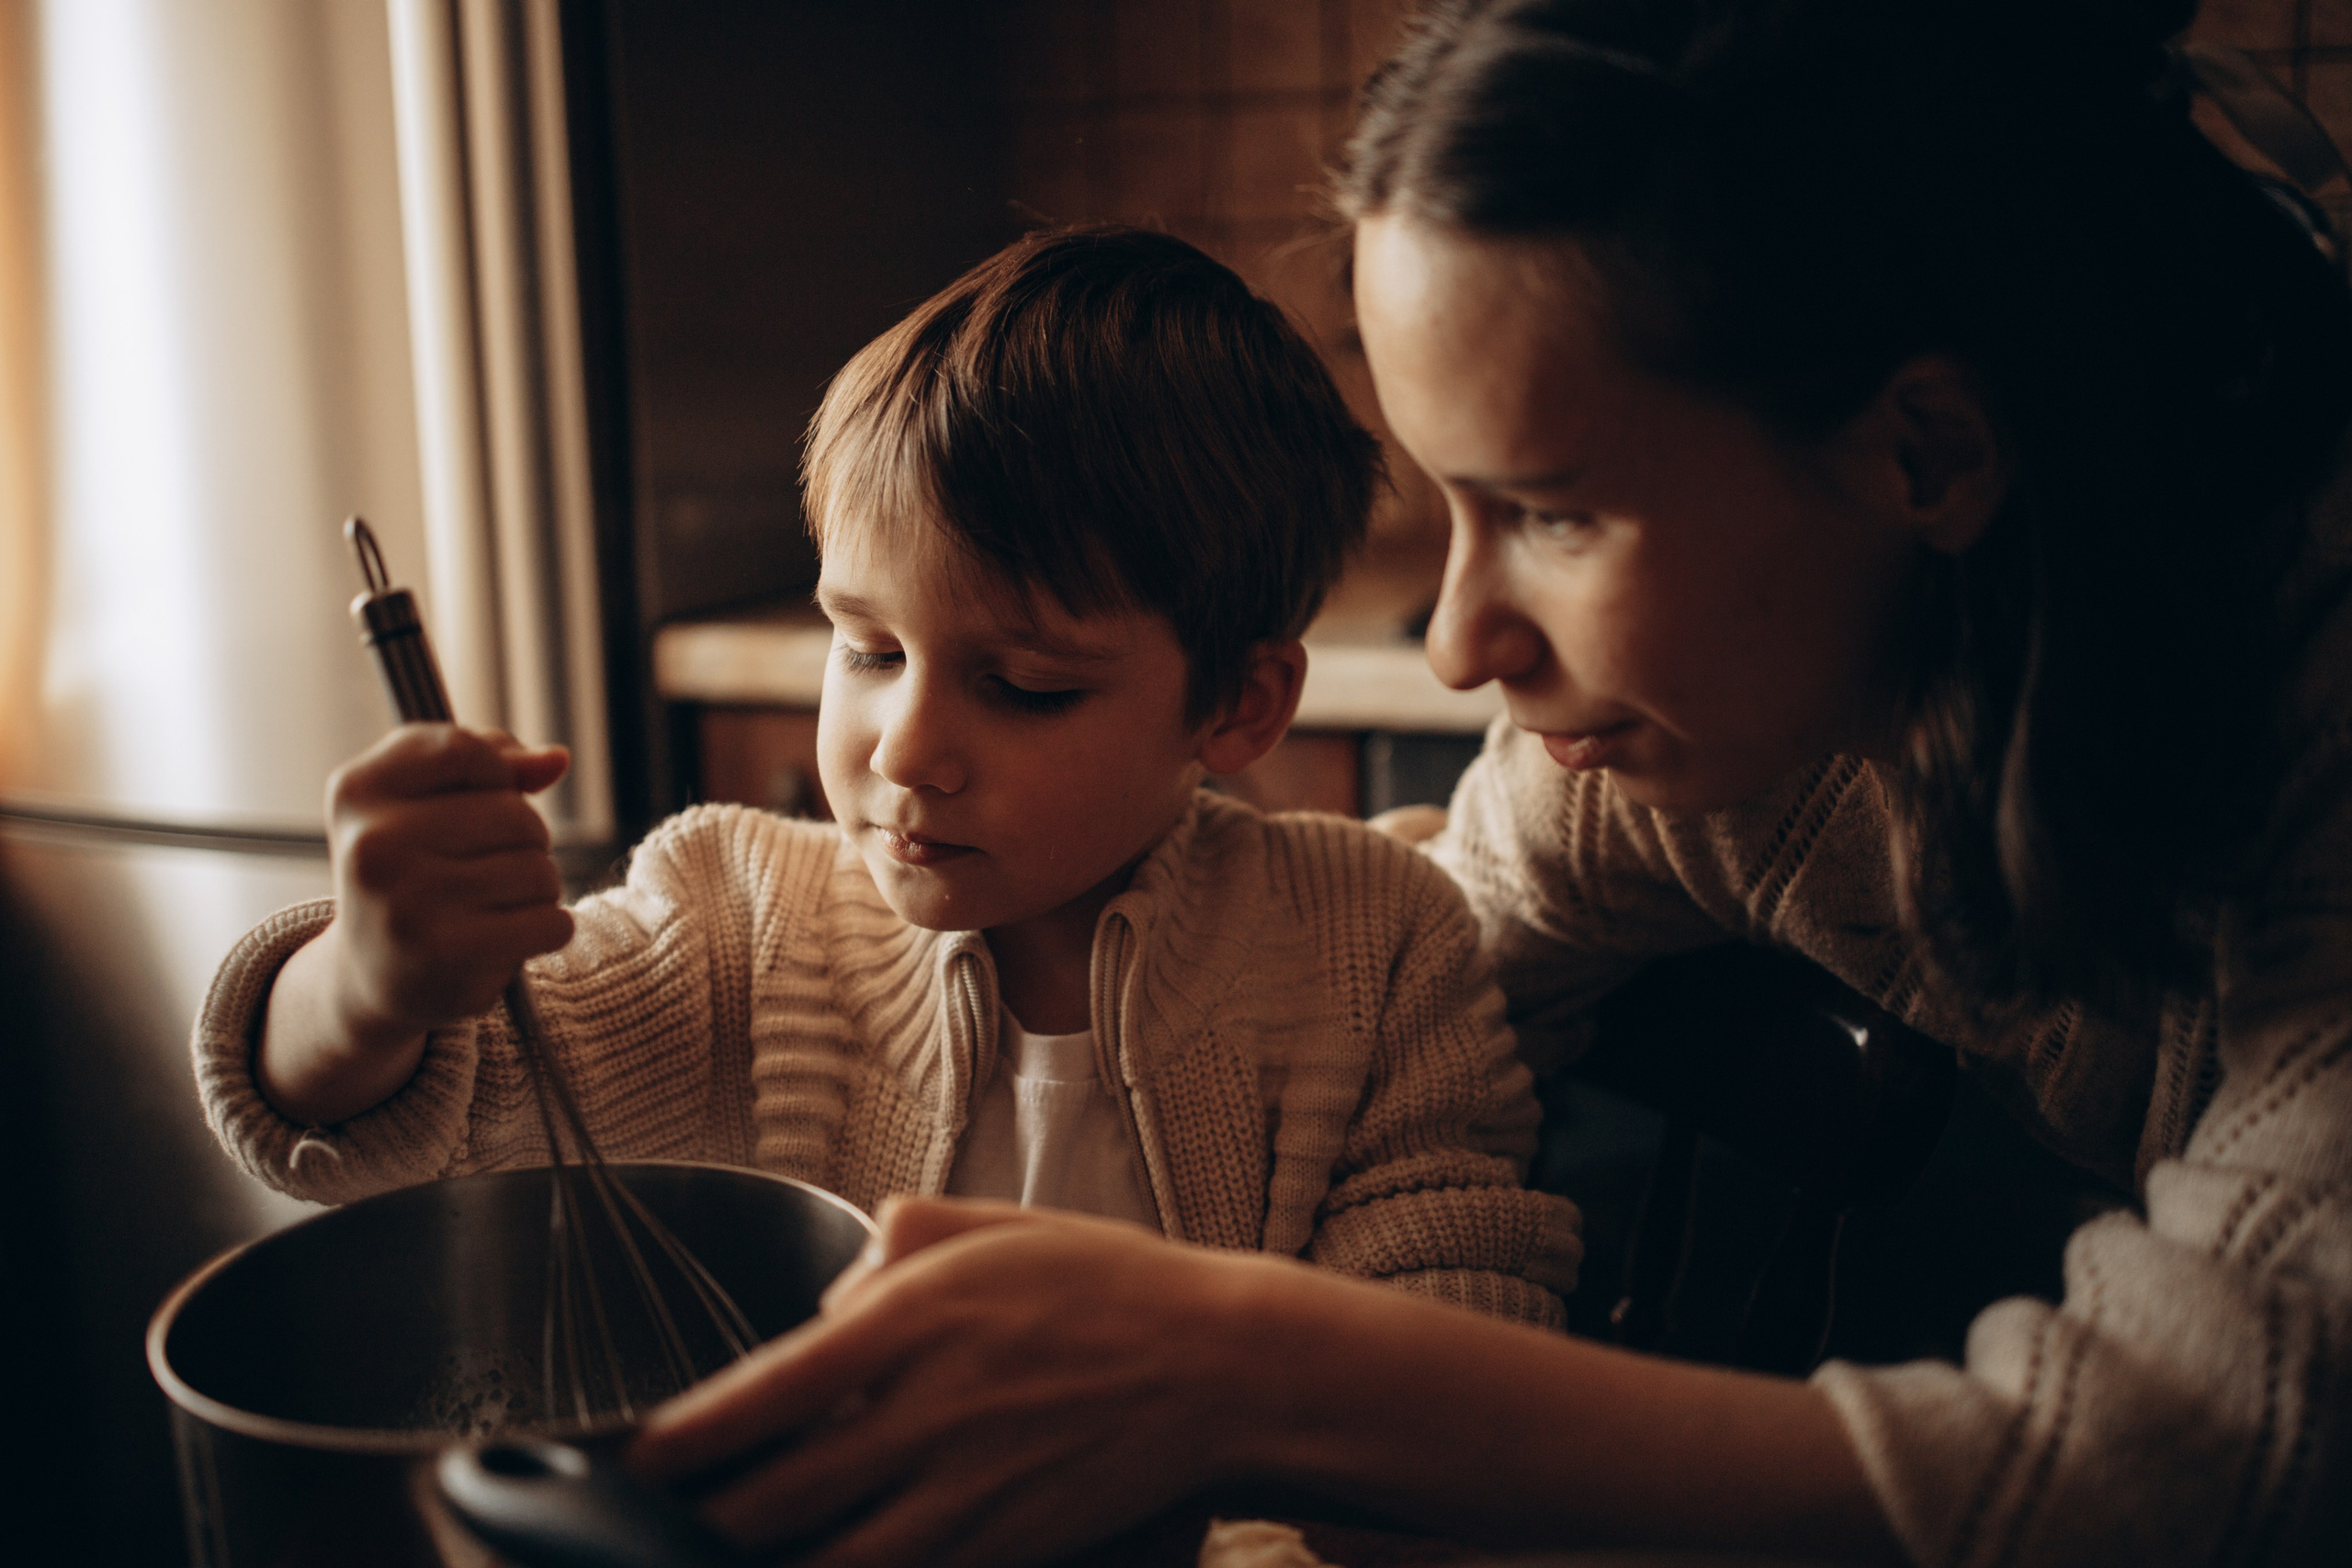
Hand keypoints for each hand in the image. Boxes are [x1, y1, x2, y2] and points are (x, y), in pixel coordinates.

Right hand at [324, 722, 573, 1042]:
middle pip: (515, 813)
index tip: (480, 801)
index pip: (468, 751)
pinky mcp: (449, 956)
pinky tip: (505, 939)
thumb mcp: (427, 803)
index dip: (498, 774)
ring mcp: (408, 903)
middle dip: (524, 839)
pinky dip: (547, 929)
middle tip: (485, 867)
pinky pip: (551, 922)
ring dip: (536, 888)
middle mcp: (373, 844)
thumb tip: (557, 759)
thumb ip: (495, 768)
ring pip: (538, 868)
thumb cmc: (412, 873)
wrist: (370, 977)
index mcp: (358, 792)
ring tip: (491, 904)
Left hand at [628, 1198, 1283, 1567]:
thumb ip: (895, 1244)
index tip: (632, 1458)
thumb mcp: (997, 1226)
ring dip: (754, 1565)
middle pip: (769, 1501)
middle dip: (689, 1526)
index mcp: (911, 1319)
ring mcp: (963, 1492)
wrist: (1223, 1369)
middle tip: (642, 1529)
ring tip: (714, 1558)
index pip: (756, 1397)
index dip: (675, 1444)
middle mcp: (924, 1413)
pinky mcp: (1000, 1546)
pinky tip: (818, 1565)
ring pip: (822, 1560)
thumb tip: (831, 1297)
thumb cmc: (1113, 1289)